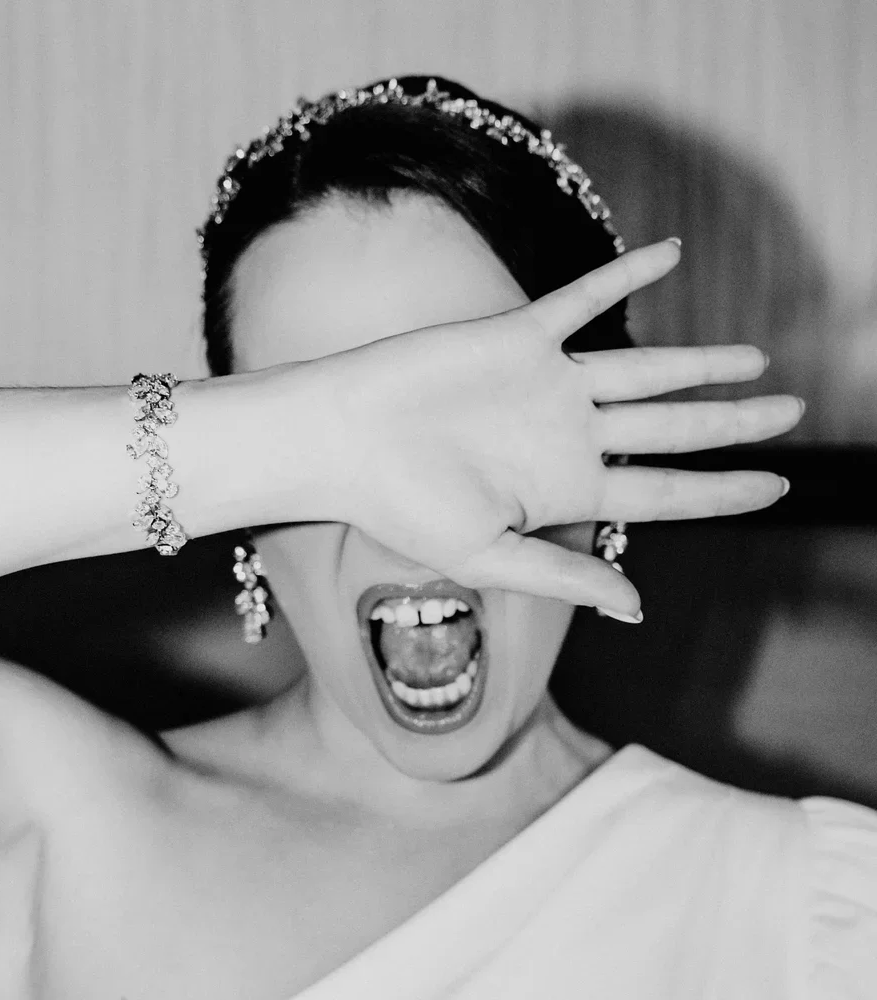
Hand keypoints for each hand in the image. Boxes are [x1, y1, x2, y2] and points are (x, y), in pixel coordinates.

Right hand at [317, 239, 801, 615]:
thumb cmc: (402, 506)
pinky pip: (585, 298)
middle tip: (793, 415)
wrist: (342, 439)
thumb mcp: (487, 556)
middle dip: (732, 425)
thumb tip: (639, 610)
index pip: (663, 493)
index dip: (722, 491)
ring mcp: (548, 386)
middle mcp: (567, 438)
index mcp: (565, 493)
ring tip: (755, 361)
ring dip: (701, 363)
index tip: (778, 487)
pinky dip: (627, 274)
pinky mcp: (519, 336)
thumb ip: (564, 578)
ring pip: (645, 369)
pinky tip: (671, 253)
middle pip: (669, 428)